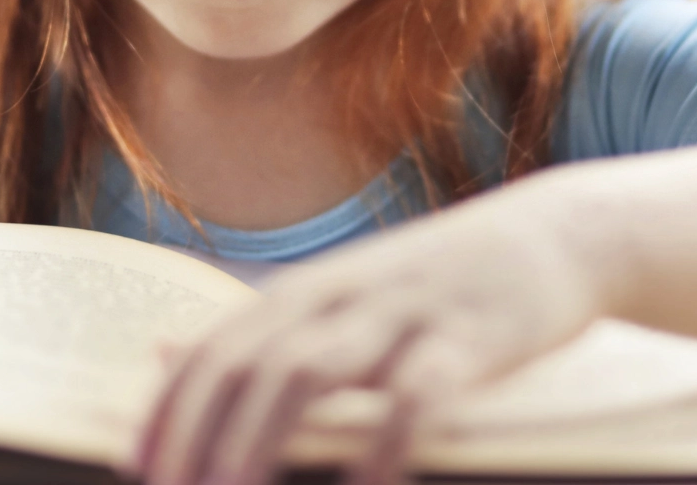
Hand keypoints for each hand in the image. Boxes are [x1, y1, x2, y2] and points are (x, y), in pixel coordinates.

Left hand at [130, 178, 612, 484]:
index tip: (138, 468)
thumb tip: (162, 353)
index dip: (170, 408)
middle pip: (248, 363)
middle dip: (199, 433)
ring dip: (260, 438)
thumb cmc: (441, 282)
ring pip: (309, 371)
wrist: (559, 235)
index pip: (217, 348)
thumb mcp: (344, 292)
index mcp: (309, 289)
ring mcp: (403, 312)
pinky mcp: (468, 338)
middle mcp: (343, 294)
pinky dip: (381, 443)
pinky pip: (414, 396)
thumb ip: (263, 327)